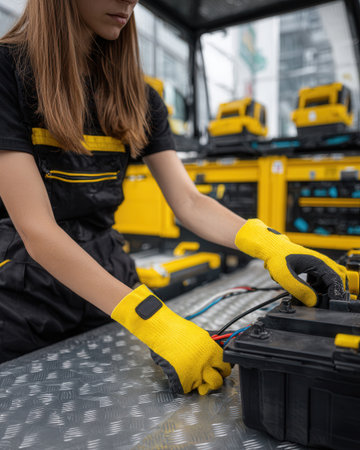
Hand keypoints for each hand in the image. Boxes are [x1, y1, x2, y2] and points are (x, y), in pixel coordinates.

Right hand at [111, 285, 230, 394]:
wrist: (162, 331)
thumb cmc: (177, 330)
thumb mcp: (201, 337)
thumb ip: (209, 350)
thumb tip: (212, 358)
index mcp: (213, 352)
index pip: (225, 368)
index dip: (221, 370)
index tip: (218, 370)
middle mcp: (206, 364)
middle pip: (217, 382)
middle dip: (213, 381)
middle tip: (207, 378)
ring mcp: (194, 374)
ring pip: (202, 388)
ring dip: (198, 384)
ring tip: (192, 377)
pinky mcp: (182, 380)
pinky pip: (186, 389)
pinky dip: (183, 385)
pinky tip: (180, 375)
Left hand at [235, 219, 346, 306]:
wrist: (271, 248)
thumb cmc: (276, 257)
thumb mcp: (284, 276)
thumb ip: (299, 289)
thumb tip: (313, 302)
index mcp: (319, 263)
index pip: (337, 281)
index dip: (335, 295)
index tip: (327, 305)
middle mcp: (322, 262)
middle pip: (338, 281)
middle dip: (332, 293)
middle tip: (321, 302)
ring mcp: (319, 264)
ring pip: (331, 280)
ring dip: (326, 290)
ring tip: (312, 295)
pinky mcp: (315, 267)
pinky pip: (324, 279)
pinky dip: (320, 287)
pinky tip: (309, 290)